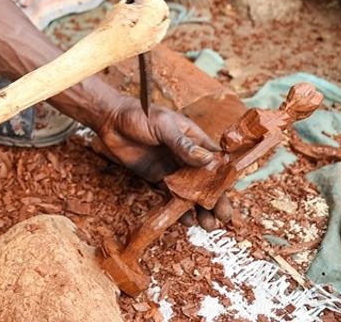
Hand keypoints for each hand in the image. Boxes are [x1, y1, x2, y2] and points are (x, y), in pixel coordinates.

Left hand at [93, 99, 232, 228]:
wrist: (110, 120)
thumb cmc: (140, 114)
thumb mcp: (163, 125)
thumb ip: (183, 144)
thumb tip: (207, 160)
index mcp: (195, 139)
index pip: (216, 161)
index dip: (224, 178)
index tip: (230, 194)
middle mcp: (187, 157)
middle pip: (206, 181)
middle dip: (216, 199)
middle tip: (223, 218)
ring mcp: (172, 168)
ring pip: (191, 192)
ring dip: (200, 208)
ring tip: (208, 226)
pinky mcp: (157, 178)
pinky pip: (171, 196)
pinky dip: (179, 209)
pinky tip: (186, 221)